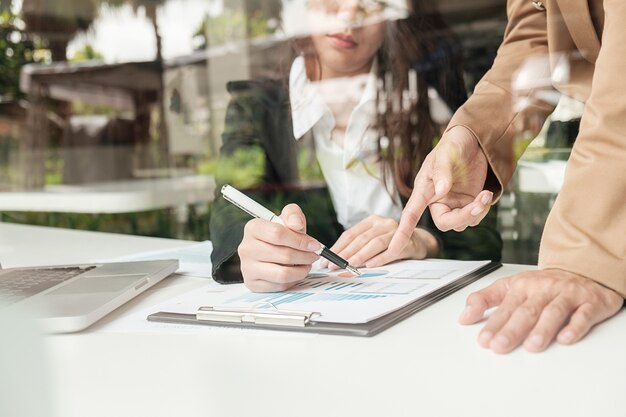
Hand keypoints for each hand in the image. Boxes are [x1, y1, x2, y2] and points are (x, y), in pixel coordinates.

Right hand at [238, 204, 320, 291]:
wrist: (270, 249)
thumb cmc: (280, 234)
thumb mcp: (288, 218)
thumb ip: (293, 214)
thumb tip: (297, 225)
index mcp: (253, 228)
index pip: (278, 234)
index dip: (300, 241)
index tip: (314, 244)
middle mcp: (246, 248)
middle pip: (284, 255)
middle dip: (305, 256)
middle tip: (314, 255)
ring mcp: (247, 267)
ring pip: (282, 274)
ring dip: (301, 270)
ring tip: (307, 264)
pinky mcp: (252, 283)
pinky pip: (279, 285)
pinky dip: (293, 280)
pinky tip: (295, 272)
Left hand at [319, 215, 437, 269]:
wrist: (419, 243)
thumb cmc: (391, 243)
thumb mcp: (374, 240)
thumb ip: (358, 246)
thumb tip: (335, 259)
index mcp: (371, 221)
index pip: (350, 234)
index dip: (337, 247)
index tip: (327, 259)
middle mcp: (383, 223)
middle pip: (360, 239)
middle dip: (345, 253)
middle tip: (333, 265)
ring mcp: (395, 231)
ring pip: (374, 243)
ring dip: (360, 256)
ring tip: (349, 265)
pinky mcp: (407, 242)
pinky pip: (391, 251)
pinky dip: (379, 258)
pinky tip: (370, 265)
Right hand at [388, 126, 493, 255]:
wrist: (474, 141)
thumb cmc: (453, 144)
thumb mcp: (446, 154)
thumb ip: (442, 172)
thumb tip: (442, 191)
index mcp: (425, 190)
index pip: (410, 214)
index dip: (402, 232)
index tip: (394, 249)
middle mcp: (437, 200)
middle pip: (445, 223)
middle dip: (463, 217)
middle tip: (477, 204)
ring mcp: (453, 204)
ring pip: (462, 223)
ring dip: (476, 212)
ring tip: (484, 195)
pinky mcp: (467, 203)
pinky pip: (473, 217)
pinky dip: (482, 209)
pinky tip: (484, 195)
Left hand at [459, 269, 623, 353]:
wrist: (582, 269)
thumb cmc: (542, 284)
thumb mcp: (510, 286)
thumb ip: (485, 299)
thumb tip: (463, 317)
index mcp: (522, 286)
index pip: (505, 307)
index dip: (493, 323)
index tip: (483, 340)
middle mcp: (543, 290)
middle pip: (526, 311)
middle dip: (512, 329)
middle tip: (500, 346)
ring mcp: (567, 295)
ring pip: (554, 312)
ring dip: (542, 329)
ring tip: (531, 346)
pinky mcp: (590, 303)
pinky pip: (583, 315)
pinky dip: (575, 326)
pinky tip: (566, 338)